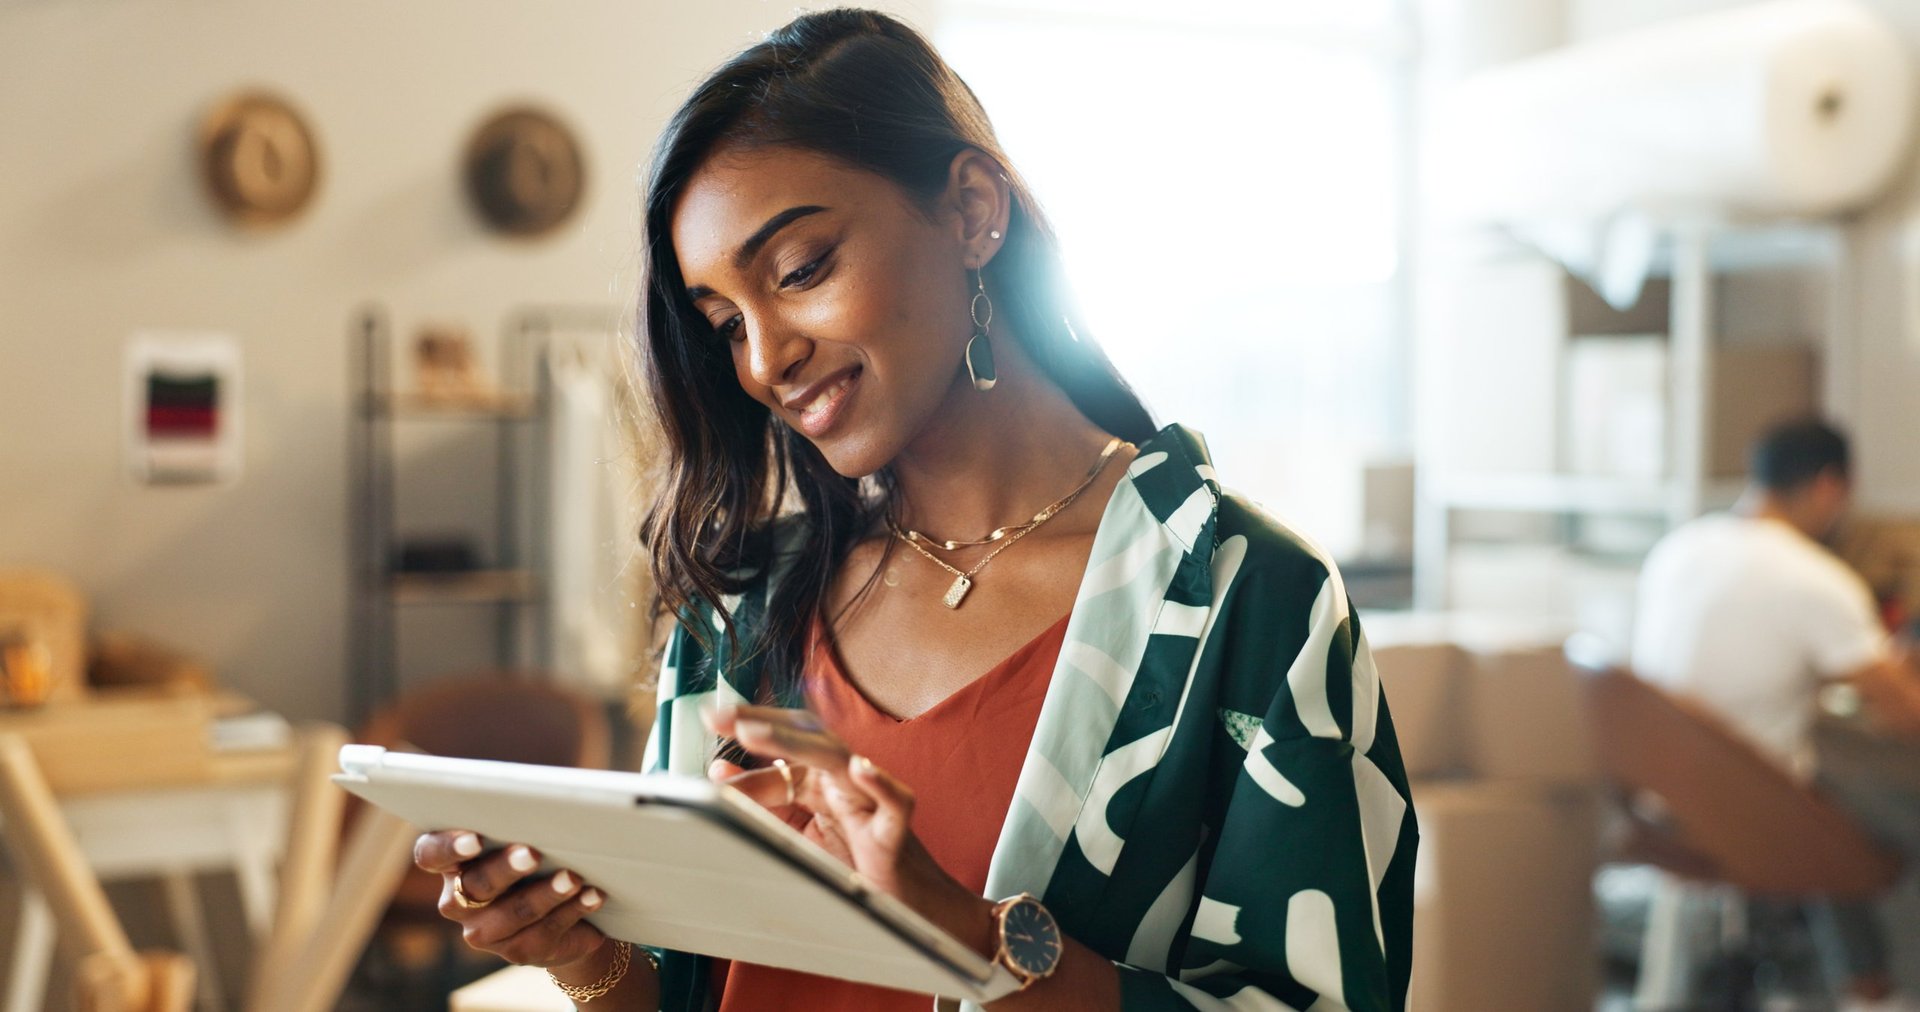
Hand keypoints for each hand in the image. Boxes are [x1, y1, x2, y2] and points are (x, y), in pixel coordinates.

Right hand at [412, 830, 609, 970]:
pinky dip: (573, 910)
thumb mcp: (526, 837)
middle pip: (476, 885)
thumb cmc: (540, 856)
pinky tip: (593, 895)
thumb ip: (522, 821)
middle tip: (533, 854)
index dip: (448, 847)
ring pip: (513, 913)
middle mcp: (457, 901)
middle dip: (507, 868)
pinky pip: (545, 931)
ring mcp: (485, 931)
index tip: (474, 839)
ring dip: (546, 893)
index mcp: (451, 864)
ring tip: (573, 877)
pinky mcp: (518, 951)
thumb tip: (546, 806)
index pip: (431, 854)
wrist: (564, 912)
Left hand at [705, 705, 993, 952]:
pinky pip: (895, 803)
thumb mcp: (797, 832)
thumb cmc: (858, 866)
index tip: (708, 715)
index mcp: (823, 779)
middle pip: (807, 737)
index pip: (785, 741)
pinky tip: (860, 769)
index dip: (749, 725)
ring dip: (798, 744)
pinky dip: (881, 784)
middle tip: (720, 714)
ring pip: (840, 760)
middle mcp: (847, 780)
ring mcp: (873, 802)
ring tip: (756, 733)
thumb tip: (718, 771)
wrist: (913, 909)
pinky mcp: (895, 833)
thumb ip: (762, 801)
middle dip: (764, 721)